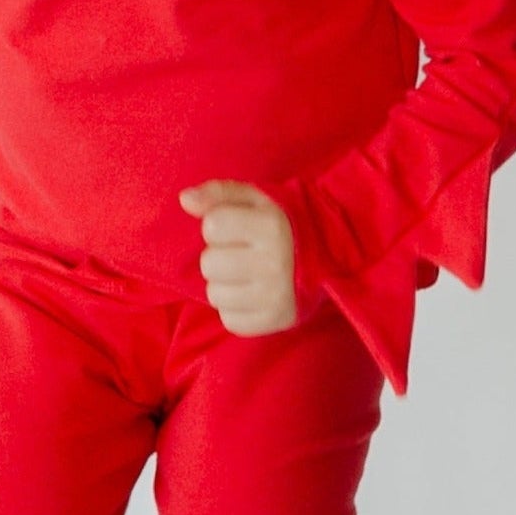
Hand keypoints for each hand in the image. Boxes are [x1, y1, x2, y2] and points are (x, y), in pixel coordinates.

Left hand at [179, 180, 298, 335]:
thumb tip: (185, 199)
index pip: (212, 226)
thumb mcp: (255, 198)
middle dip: (220, 256)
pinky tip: (253, 295)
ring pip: (214, 294)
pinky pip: (230, 320)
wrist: (330, 255)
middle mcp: (275, 263)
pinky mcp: (276, 321)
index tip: (239, 228)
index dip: (219, 225)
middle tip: (243, 254)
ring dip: (225, 284)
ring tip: (248, 275)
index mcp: (271, 226)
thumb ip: (219, 193)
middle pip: (209, 264)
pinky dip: (236, 308)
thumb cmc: (283, 223)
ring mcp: (276, 296)